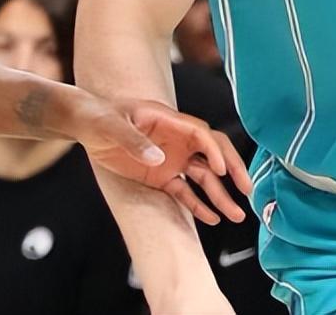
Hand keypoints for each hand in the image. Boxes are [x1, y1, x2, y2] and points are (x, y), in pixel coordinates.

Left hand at [71, 94, 252, 224]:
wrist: (88, 124)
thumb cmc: (101, 116)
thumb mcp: (112, 125)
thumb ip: (134, 140)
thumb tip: (160, 159)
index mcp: (170, 121)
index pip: (201, 135)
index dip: (214, 151)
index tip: (223, 170)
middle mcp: (178, 140)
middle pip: (213, 154)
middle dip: (233, 171)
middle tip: (247, 189)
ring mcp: (172, 159)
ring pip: (204, 177)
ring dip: (220, 195)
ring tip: (236, 215)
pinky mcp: (162, 176)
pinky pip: (184, 192)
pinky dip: (198, 205)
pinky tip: (212, 219)